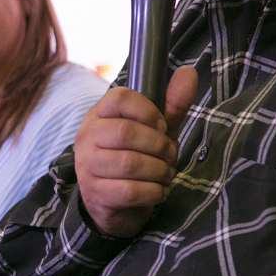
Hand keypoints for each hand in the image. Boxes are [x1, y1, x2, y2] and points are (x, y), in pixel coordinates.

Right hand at [74, 65, 197, 237]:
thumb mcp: (155, 129)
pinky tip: (159, 190)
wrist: (116, 203)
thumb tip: (188, 72)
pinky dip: (154, 191)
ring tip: (166, 173)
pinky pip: (131, 190)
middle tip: (170, 155)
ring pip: (130, 163)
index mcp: (99, 114)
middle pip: (126, 132)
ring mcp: (87, 166)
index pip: (119, 98)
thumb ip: (172, 104)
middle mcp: (87, 137)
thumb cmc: (136, 156)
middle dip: (159, 146)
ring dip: (159, 171)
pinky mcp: (96, 194)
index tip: (161, 125)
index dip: (148, 110)